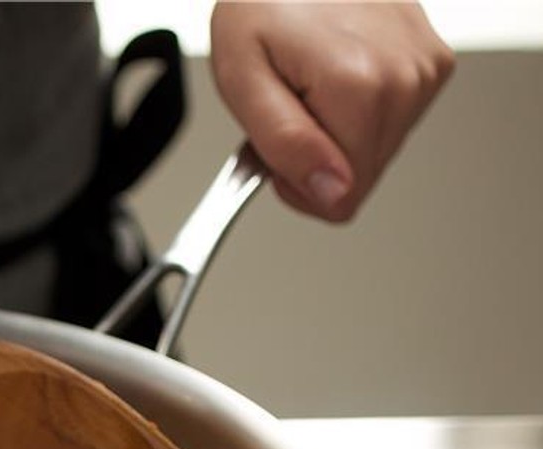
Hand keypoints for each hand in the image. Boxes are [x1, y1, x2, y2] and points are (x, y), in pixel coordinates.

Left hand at [210, 1, 452, 221]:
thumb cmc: (262, 6)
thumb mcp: (244, 82)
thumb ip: (286, 145)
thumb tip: (331, 192)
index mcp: (359, 88)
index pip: (343, 199)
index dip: (301, 187)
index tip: (279, 154)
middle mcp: (405, 78)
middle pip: (362, 177)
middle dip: (320, 157)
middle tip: (293, 106)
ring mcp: (425, 68)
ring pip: (379, 151)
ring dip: (339, 131)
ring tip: (313, 81)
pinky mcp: (434, 61)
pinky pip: (395, 120)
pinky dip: (362, 108)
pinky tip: (340, 70)